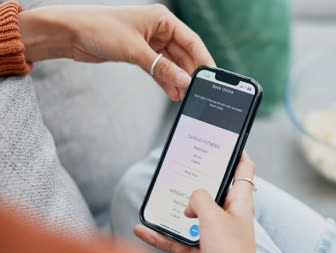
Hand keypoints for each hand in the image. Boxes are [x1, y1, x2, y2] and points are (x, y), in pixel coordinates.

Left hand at [19, 4, 214, 100]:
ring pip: (170, 63)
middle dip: (188, 72)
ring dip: (176, 79)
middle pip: (182, 54)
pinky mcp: (139, 54)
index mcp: (162, 19)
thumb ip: (162, 68)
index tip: (211, 76)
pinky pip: (158, 69)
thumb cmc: (100, 29)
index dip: (202, 58)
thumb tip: (184, 81)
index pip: (191, 40)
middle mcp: (158, 29)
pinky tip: (172, 92)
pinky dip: (164, 80)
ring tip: (184, 96)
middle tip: (197, 90)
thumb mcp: (135, 50)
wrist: (70, 34)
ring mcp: (149, 42)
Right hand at [134, 152, 257, 252]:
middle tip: (182, 167)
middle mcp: (228, 216)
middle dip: (196, 181)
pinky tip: (143, 229)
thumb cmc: (231, 252)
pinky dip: (161, 235)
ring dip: (173, 211)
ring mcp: (214, 234)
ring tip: (157, 200)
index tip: (225, 141)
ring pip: (190, 217)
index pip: (243, 170)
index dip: (237, 153)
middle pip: (212, 191)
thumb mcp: (214, 216)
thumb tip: (190, 202)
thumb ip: (200, 199)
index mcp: (239, 202)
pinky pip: (178, 240)